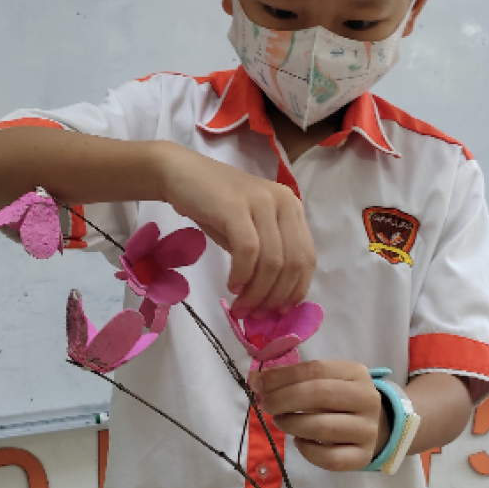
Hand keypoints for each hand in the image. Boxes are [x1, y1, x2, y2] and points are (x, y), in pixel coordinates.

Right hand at [157, 142, 315, 317]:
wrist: (181, 174)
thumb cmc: (214, 207)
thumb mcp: (249, 232)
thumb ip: (265, 258)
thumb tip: (273, 301)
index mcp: (293, 209)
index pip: (307, 258)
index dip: (295, 291)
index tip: (277, 311)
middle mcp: (284, 203)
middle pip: (292, 264)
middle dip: (274, 297)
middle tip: (254, 314)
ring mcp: (261, 202)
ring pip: (272, 261)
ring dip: (257, 292)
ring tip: (241, 306)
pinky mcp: (236, 206)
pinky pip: (248, 251)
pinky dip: (242, 275)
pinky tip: (232, 286)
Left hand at [249, 360, 388, 470]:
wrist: (372, 424)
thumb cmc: (338, 398)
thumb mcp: (322, 379)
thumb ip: (292, 377)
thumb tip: (257, 380)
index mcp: (355, 372)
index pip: (315, 369)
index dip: (282, 376)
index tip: (258, 383)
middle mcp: (367, 399)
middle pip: (320, 395)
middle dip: (284, 399)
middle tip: (265, 404)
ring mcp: (368, 429)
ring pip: (323, 427)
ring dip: (292, 423)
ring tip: (278, 421)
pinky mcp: (363, 456)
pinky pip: (330, 458)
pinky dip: (308, 450)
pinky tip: (299, 441)